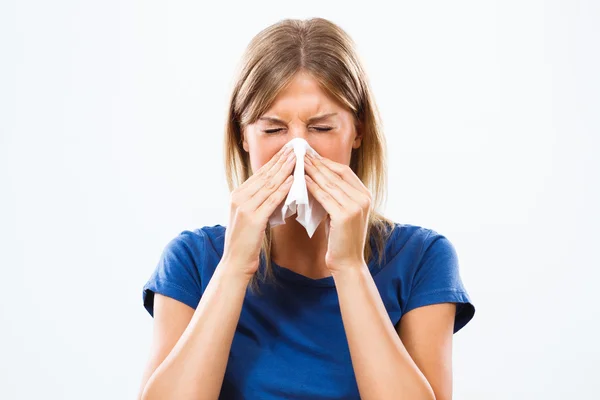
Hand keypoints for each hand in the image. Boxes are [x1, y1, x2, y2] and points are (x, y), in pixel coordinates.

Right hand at [221, 146, 295, 277]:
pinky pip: (271, 200)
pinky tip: (293, 180)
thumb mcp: (250, 216)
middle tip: (296, 147)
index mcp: (237, 194)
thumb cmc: (246, 242)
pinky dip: (283, 189)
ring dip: (285, 170)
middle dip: (281, 160)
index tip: (288, 150)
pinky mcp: (253, 219)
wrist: (235, 262)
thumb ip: (259, 201)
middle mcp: (239, 197)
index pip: (260, 173)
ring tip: (297, 158)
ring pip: (269, 184)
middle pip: (265, 175)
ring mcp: (245, 207)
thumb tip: (276, 188)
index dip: (275, 161)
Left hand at [303, 152, 371, 272]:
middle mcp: (363, 198)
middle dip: (317, 163)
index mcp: (365, 194)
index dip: (327, 162)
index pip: (344, 171)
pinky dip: (312, 187)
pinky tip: (302, 181)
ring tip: (299, 163)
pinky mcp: (344, 215)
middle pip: (336, 174)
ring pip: (329, 183)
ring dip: (312, 172)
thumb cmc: (341, 238)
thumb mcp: (342, 211)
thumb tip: (316, 176)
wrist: (347, 262)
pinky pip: (324, 197)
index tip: (311, 155)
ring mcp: (356, 206)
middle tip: (301, 154)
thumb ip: (336, 195)